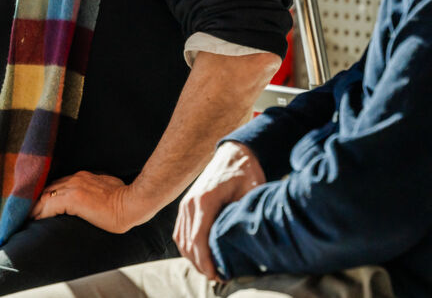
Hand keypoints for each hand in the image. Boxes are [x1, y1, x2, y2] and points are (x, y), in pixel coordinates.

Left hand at [30, 171, 153, 233]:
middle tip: (28, 212)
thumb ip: (96, 188)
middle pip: (49, 187)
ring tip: (28, 218)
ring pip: (46, 195)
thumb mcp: (108, 187)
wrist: (132, 203)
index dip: (48, 193)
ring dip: (36, 207)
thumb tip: (95, 196)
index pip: (59, 183)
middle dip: (38, 199)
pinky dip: (41, 213)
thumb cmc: (125, 199)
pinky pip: (51, 205)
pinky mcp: (74, 198)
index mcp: (83, 176)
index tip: (41, 203)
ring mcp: (74, 187)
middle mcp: (76, 178)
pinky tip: (35, 220)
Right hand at [174, 141, 265, 280]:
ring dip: (193, 258)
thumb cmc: (245, 172)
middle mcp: (190, 204)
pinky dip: (187, 248)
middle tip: (219, 277)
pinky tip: (200, 257)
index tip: (217, 276)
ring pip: (181, 240)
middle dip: (201, 264)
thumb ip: (243, 215)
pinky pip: (180, 232)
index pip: (198, 240)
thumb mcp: (250, 193)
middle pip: (188, 244)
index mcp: (204, 201)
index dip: (206, 262)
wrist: (234, 153)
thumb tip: (242, 242)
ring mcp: (185, 204)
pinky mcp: (186, 205)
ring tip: (211, 270)